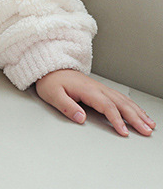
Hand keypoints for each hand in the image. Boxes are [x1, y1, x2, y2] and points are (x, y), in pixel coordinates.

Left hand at [35, 69, 155, 136]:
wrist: (50, 68)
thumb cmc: (51, 81)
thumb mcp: (52, 94)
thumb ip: (66, 106)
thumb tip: (80, 117)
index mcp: (87, 89)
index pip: (106, 106)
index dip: (116, 119)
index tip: (124, 132)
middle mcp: (97, 88)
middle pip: (120, 103)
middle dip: (135, 117)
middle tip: (146, 131)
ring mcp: (100, 88)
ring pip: (123, 100)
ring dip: (137, 112)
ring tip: (149, 124)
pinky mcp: (100, 89)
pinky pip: (120, 97)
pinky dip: (132, 106)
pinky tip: (139, 112)